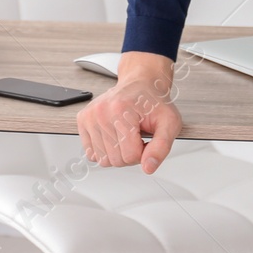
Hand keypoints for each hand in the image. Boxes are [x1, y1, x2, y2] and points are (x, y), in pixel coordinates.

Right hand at [75, 51, 181, 173]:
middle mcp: (101, 111)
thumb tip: (148, 168)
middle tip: (137, 136)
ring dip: (117, 153)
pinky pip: (91, 153)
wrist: (141, 84)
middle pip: (115, 160)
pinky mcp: (83, 119)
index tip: (147, 139)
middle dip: (130, 154)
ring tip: (126, 136)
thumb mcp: (169, 123)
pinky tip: (114, 136)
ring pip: (102, 160)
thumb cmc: (154, 102)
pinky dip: (104, 150)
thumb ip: (161, 147)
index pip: (130, 156)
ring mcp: (90, 116)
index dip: (143, 153)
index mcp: (121, 110)